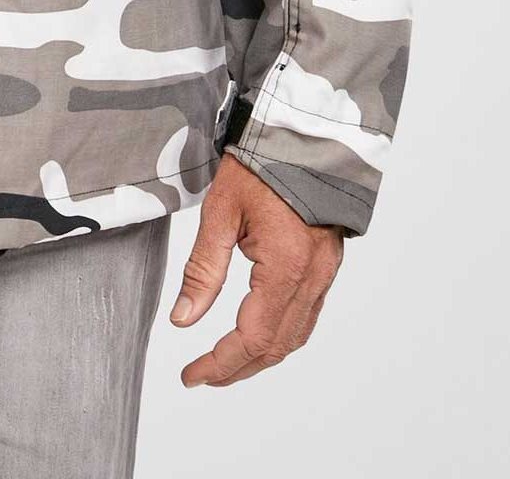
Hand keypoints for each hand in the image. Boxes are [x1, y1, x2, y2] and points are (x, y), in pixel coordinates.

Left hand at [169, 153, 343, 387]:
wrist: (304, 132)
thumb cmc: (260, 164)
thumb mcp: (220, 211)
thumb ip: (203, 270)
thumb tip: (182, 321)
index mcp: (285, 267)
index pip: (253, 338)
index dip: (220, 364)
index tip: (191, 376)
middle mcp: (312, 278)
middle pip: (276, 347)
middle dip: (237, 368)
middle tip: (201, 375)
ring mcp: (325, 273)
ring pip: (295, 336)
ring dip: (259, 356)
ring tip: (223, 362)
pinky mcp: (327, 265)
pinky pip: (306, 316)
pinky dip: (280, 335)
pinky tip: (256, 333)